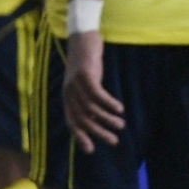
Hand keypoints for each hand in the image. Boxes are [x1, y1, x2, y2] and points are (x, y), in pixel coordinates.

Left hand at [61, 26, 124, 153]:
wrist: (83, 38)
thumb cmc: (87, 64)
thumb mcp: (85, 84)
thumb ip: (87, 100)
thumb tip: (97, 121)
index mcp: (67, 97)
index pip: (71, 122)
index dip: (80, 137)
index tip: (91, 150)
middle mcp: (68, 92)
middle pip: (82, 118)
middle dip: (97, 132)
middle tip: (114, 141)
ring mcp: (75, 83)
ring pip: (90, 108)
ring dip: (107, 118)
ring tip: (121, 125)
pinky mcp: (85, 74)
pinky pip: (97, 93)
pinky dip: (108, 103)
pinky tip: (119, 108)